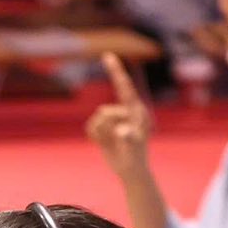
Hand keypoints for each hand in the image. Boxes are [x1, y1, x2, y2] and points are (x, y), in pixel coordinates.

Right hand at [85, 53, 153, 180]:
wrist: (131, 171)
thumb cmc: (137, 157)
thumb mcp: (135, 148)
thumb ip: (130, 137)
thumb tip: (123, 130)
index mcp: (136, 110)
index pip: (124, 87)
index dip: (116, 71)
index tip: (107, 56)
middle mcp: (124, 111)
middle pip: (105, 112)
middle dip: (108, 128)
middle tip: (120, 140)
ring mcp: (113, 119)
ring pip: (96, 120)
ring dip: (102, 134)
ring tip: (114, 143)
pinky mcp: (103, 128)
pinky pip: (91, 128)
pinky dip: (96, 137)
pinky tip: (105, 144)